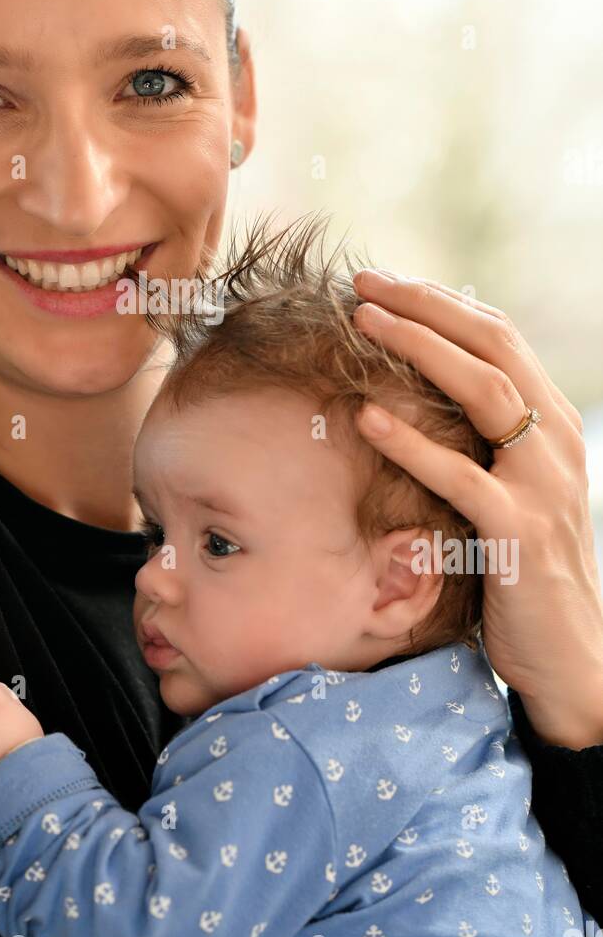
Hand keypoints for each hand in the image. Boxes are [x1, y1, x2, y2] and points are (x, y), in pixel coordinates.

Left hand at [352, 270, 602, 748]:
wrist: (573, 654)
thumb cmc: (526, 566)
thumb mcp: (513, 486)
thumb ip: (485, 438)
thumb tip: (423, 385)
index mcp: (552, 422)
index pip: (500, 336)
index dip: (441, 302)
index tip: (383, 282)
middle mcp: (555, 441)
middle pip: (493, 346)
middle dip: (425, 305)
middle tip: (363, 284)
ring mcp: (542, 484)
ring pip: (485, 392)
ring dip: (419, 349)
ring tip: (362, 324)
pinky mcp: (518, 532)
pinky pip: (461, 476)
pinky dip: (411, 442)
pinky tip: (366, 416)